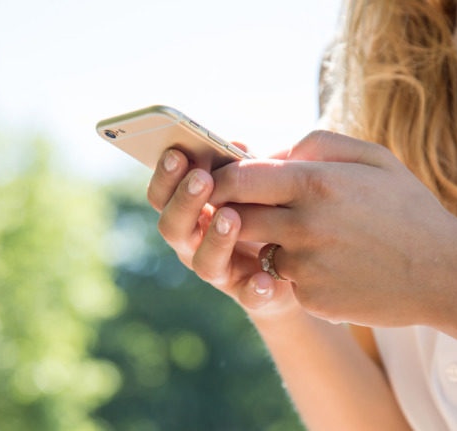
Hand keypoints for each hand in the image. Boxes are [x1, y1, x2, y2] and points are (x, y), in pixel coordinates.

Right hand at [146, 147, 301, 320]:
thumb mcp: (252, 186)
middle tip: (202, 179)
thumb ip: (241, 167)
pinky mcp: (251, 295)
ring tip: (231, 217)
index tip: (176, 153)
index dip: (164, 176)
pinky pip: (249, 297)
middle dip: (185, 201)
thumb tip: (235, 143)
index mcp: (189, 214)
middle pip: (173, 227)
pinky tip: (264, 279)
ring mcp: (221, 272)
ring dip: (215, 239)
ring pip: (205, 263)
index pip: (162, 195)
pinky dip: (255, 289)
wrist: (293, 266)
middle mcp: (194, 245)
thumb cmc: (263, 213)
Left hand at [209, 131, 456, 326]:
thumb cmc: (408, 209)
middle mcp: (303, 226)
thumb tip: (271, 154)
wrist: (442, 272)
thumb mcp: (373, 158)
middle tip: (252, 209)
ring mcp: (306, 267)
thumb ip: (316, 144)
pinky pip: (286, 280)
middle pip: (236, 217)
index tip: (220, 182)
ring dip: (273, 243)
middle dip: (236, 212)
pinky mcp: (311, 298)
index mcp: (315, 183)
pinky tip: (335, 267)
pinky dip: (299, 272)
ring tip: (317, 239)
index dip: (222, 180)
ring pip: (260, 250)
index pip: (239, 178)